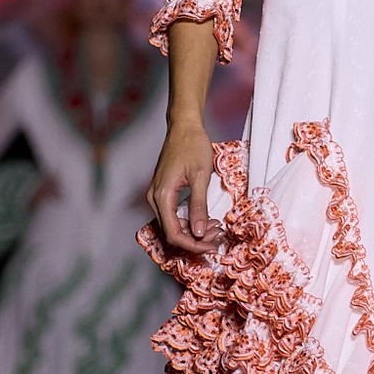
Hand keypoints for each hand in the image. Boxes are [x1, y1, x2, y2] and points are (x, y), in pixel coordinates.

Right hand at [147, 120, 220, 255]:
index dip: (193, 244)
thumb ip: (198, 205)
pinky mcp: (163, 192)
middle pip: (172, 232)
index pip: (173, 233)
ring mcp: (157, 196)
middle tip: (219, 235)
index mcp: (162, 195)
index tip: (212, 246)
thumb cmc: (193, 146)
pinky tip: (206, 219)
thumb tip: (198, 232)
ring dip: (193, 231)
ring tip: (216, 227)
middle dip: (195, 239)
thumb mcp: (200, 176)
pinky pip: (173, 215)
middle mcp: (154, 198)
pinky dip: (189, 221)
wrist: (184, 126)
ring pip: (173, 225)